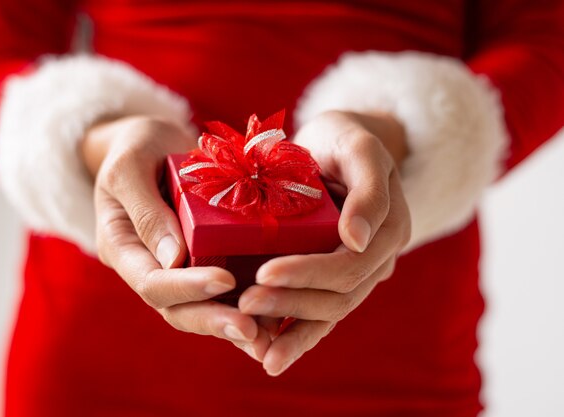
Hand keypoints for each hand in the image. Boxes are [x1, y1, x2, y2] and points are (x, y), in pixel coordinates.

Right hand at [81, 115, 270, 355]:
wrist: (150, 144)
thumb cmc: (135, 146)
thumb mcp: (130, 166)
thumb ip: (146, 209)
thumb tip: (173, 259)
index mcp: (122, 247)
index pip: (152, 282)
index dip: (187, 287)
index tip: (225, 280)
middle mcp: (148, 266)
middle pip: (177, 309)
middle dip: (215, 320)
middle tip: (253, 330)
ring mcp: (175, 268)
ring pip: (201, 308)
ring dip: (234, 323)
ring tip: (270, 335)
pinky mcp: (200, 261)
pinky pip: (221, 291)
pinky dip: (246, 305)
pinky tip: (276, 316)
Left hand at [239, 110, 411, 375]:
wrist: (340, 146)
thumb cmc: (345, 140)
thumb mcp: (358, 148)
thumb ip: (368, 190)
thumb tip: (358, 240)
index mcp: (388, 229)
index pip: (350, 263)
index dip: (308, 272)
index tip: (264, 273)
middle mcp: (377, 258)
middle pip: (338, 295)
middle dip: (291, 303)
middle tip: (245, 304)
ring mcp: (357, 272)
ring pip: (330, 312)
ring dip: (293, 331)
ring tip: (257, 349)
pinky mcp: (335, 277)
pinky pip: (321, 313)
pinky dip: (298, 336)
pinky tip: (270, 356)